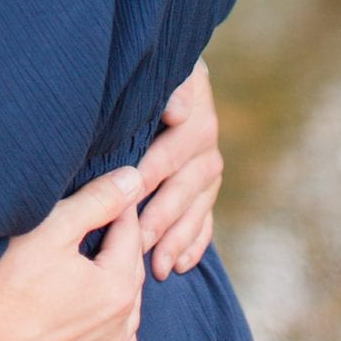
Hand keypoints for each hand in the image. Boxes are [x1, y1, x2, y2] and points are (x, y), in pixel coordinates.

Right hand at [0, 169, 143, 340]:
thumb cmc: (4, 280)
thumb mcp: (52, 228)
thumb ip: (98, 201)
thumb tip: (134, 180)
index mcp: (117, 290)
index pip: (131, 235)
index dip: (123, 206)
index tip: (115, 188)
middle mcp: (119, 329)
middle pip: (131, 273)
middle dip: (122, 244)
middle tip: (107, 218)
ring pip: (127, 315)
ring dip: (120, 286)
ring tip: (101, 262)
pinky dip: (116, 333)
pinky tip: (104, 322)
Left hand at [134, 60, 222, 278]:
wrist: (178, 77)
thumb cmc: (158, 76)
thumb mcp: (166, 73)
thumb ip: (174, 88)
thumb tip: (178, 112)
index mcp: (197, 122)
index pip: (171, 152)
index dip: (151, 174)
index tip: (130, 194)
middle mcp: (208, 151)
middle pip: (182, 190)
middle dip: (160, 218)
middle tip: (137, 244)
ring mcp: (210, 174)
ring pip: (194, 213)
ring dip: (176, 241)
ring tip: (157, 267)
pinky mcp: (209, 191)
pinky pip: (205, 222)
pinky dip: (194, 245)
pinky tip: (180, 265)